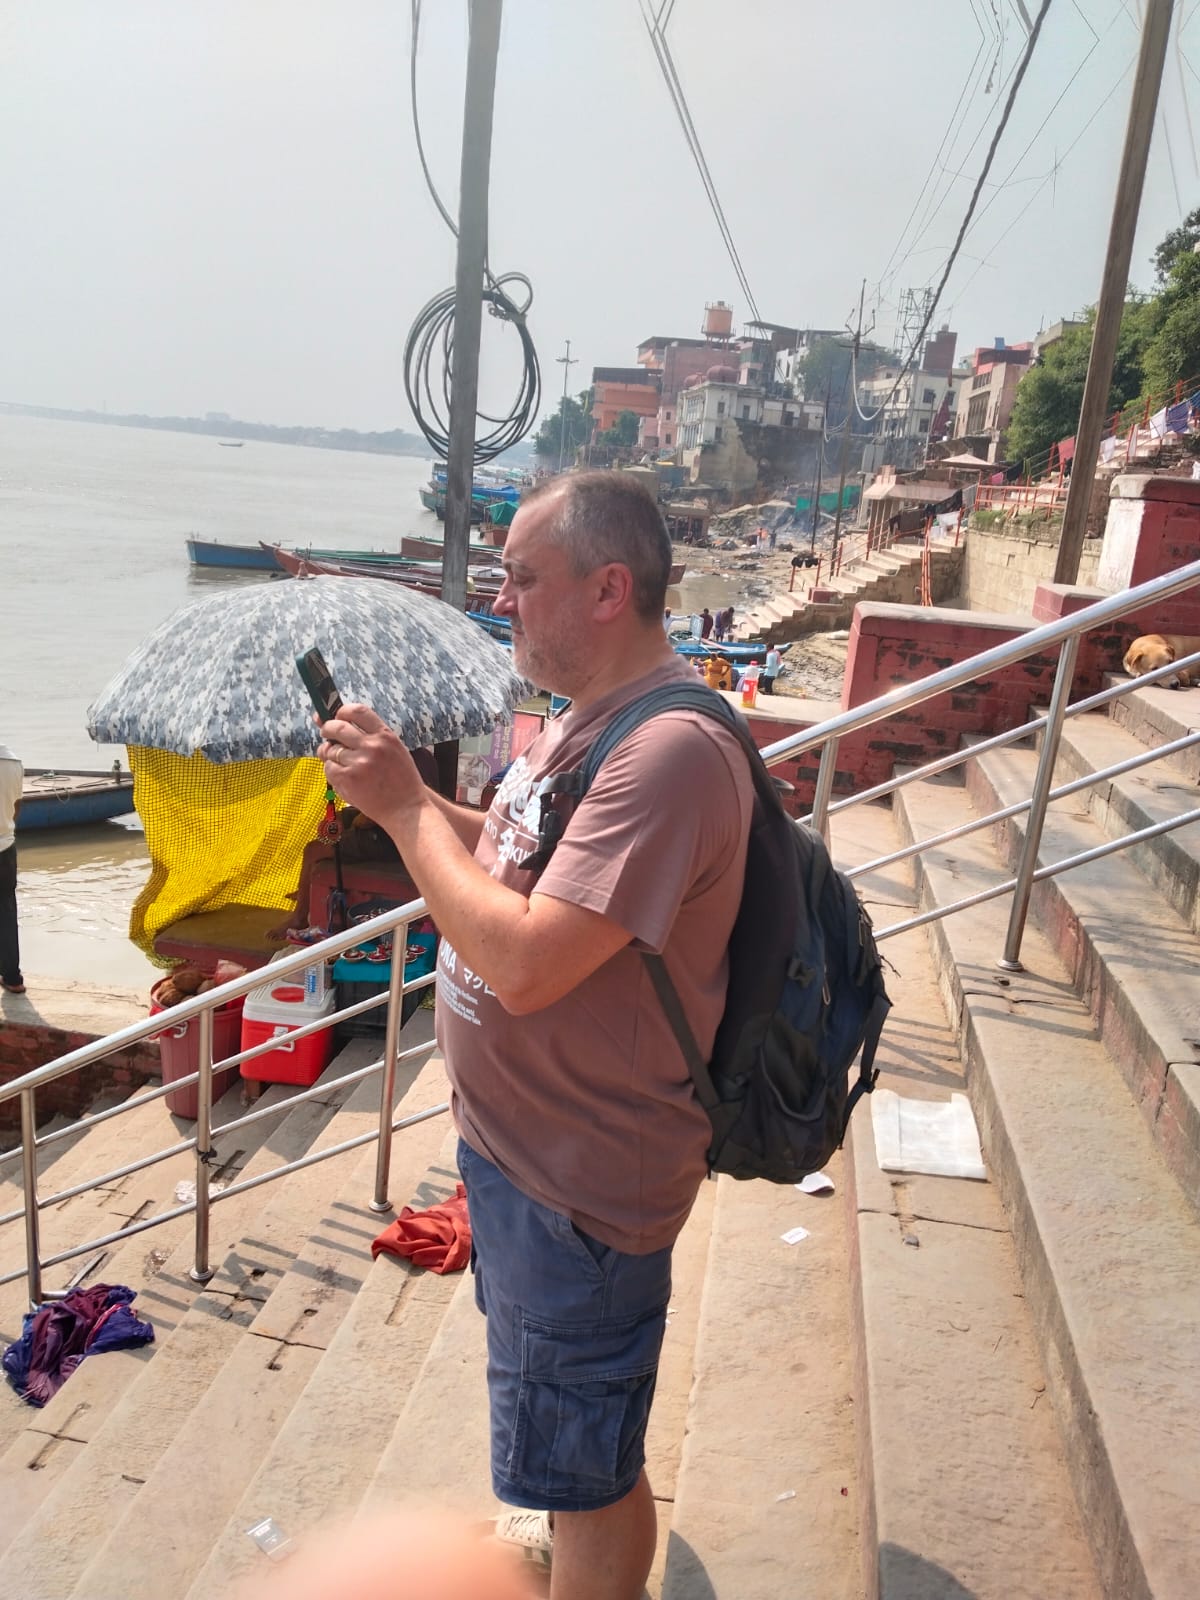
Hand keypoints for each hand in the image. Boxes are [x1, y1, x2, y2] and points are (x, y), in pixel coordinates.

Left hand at [316, 704, 426, 826]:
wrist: (407, 809)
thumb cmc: (402, 781)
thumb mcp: (395, 750)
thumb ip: (372, 737)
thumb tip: (340, 722)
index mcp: (386, 736)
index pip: (357, 711)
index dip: (342, 711)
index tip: (337, 717)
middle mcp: (372, 746)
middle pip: (338, 727)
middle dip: (327, 729)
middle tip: (327, 736)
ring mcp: (359, 763)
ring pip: (330, 750)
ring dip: (329, 755)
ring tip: (341, 764)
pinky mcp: (348, 779)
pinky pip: (328, 768)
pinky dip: (332, 772)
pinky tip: (343, 778)